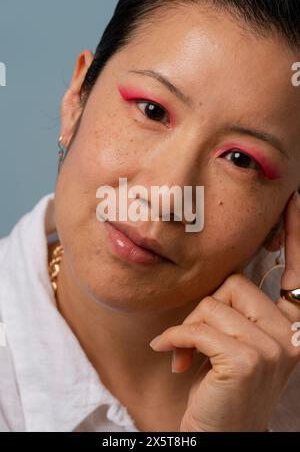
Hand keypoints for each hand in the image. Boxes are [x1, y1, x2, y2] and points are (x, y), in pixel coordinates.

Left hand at [149, 191, 299, 431]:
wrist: (217, 435)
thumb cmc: (220, 387)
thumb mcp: (232, 342)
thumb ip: (235, 309)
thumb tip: (222, 278)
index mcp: (290, 327)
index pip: (298, 272)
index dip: (296, 234)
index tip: (293, 199)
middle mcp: (292, 335)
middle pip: (233, 284)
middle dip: (205, 309)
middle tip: (198, 341)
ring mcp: (275, 348)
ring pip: (213, 304)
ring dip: (190, 329)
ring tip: (189, 357)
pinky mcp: (249, 360)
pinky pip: (199, 327)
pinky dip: (177, 340)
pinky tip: (175, 360)